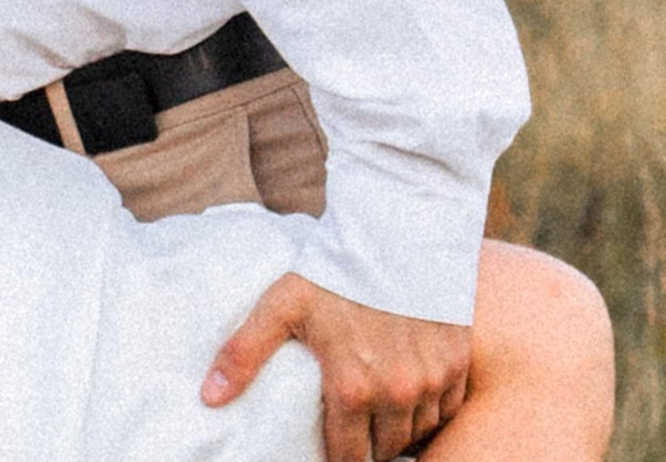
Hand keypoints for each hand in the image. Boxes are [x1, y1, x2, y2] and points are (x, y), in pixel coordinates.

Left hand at [200, 277, 470, 460]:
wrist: (396, 227)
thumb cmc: (334, 267)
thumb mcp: (282, 303)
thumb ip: (244, 352)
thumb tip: (209, 398)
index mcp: (352, 388)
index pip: (348, 458)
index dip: (337, 456)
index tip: (330, 445)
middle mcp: (397, 394)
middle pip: (385, 450)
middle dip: (368, 445)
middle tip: (353, 424)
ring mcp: (432, 381)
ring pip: (417, 433)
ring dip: (399, 428)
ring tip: (379, 408)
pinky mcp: (456, 364)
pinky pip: (446, 411)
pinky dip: (431, 409)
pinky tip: (412, 393)